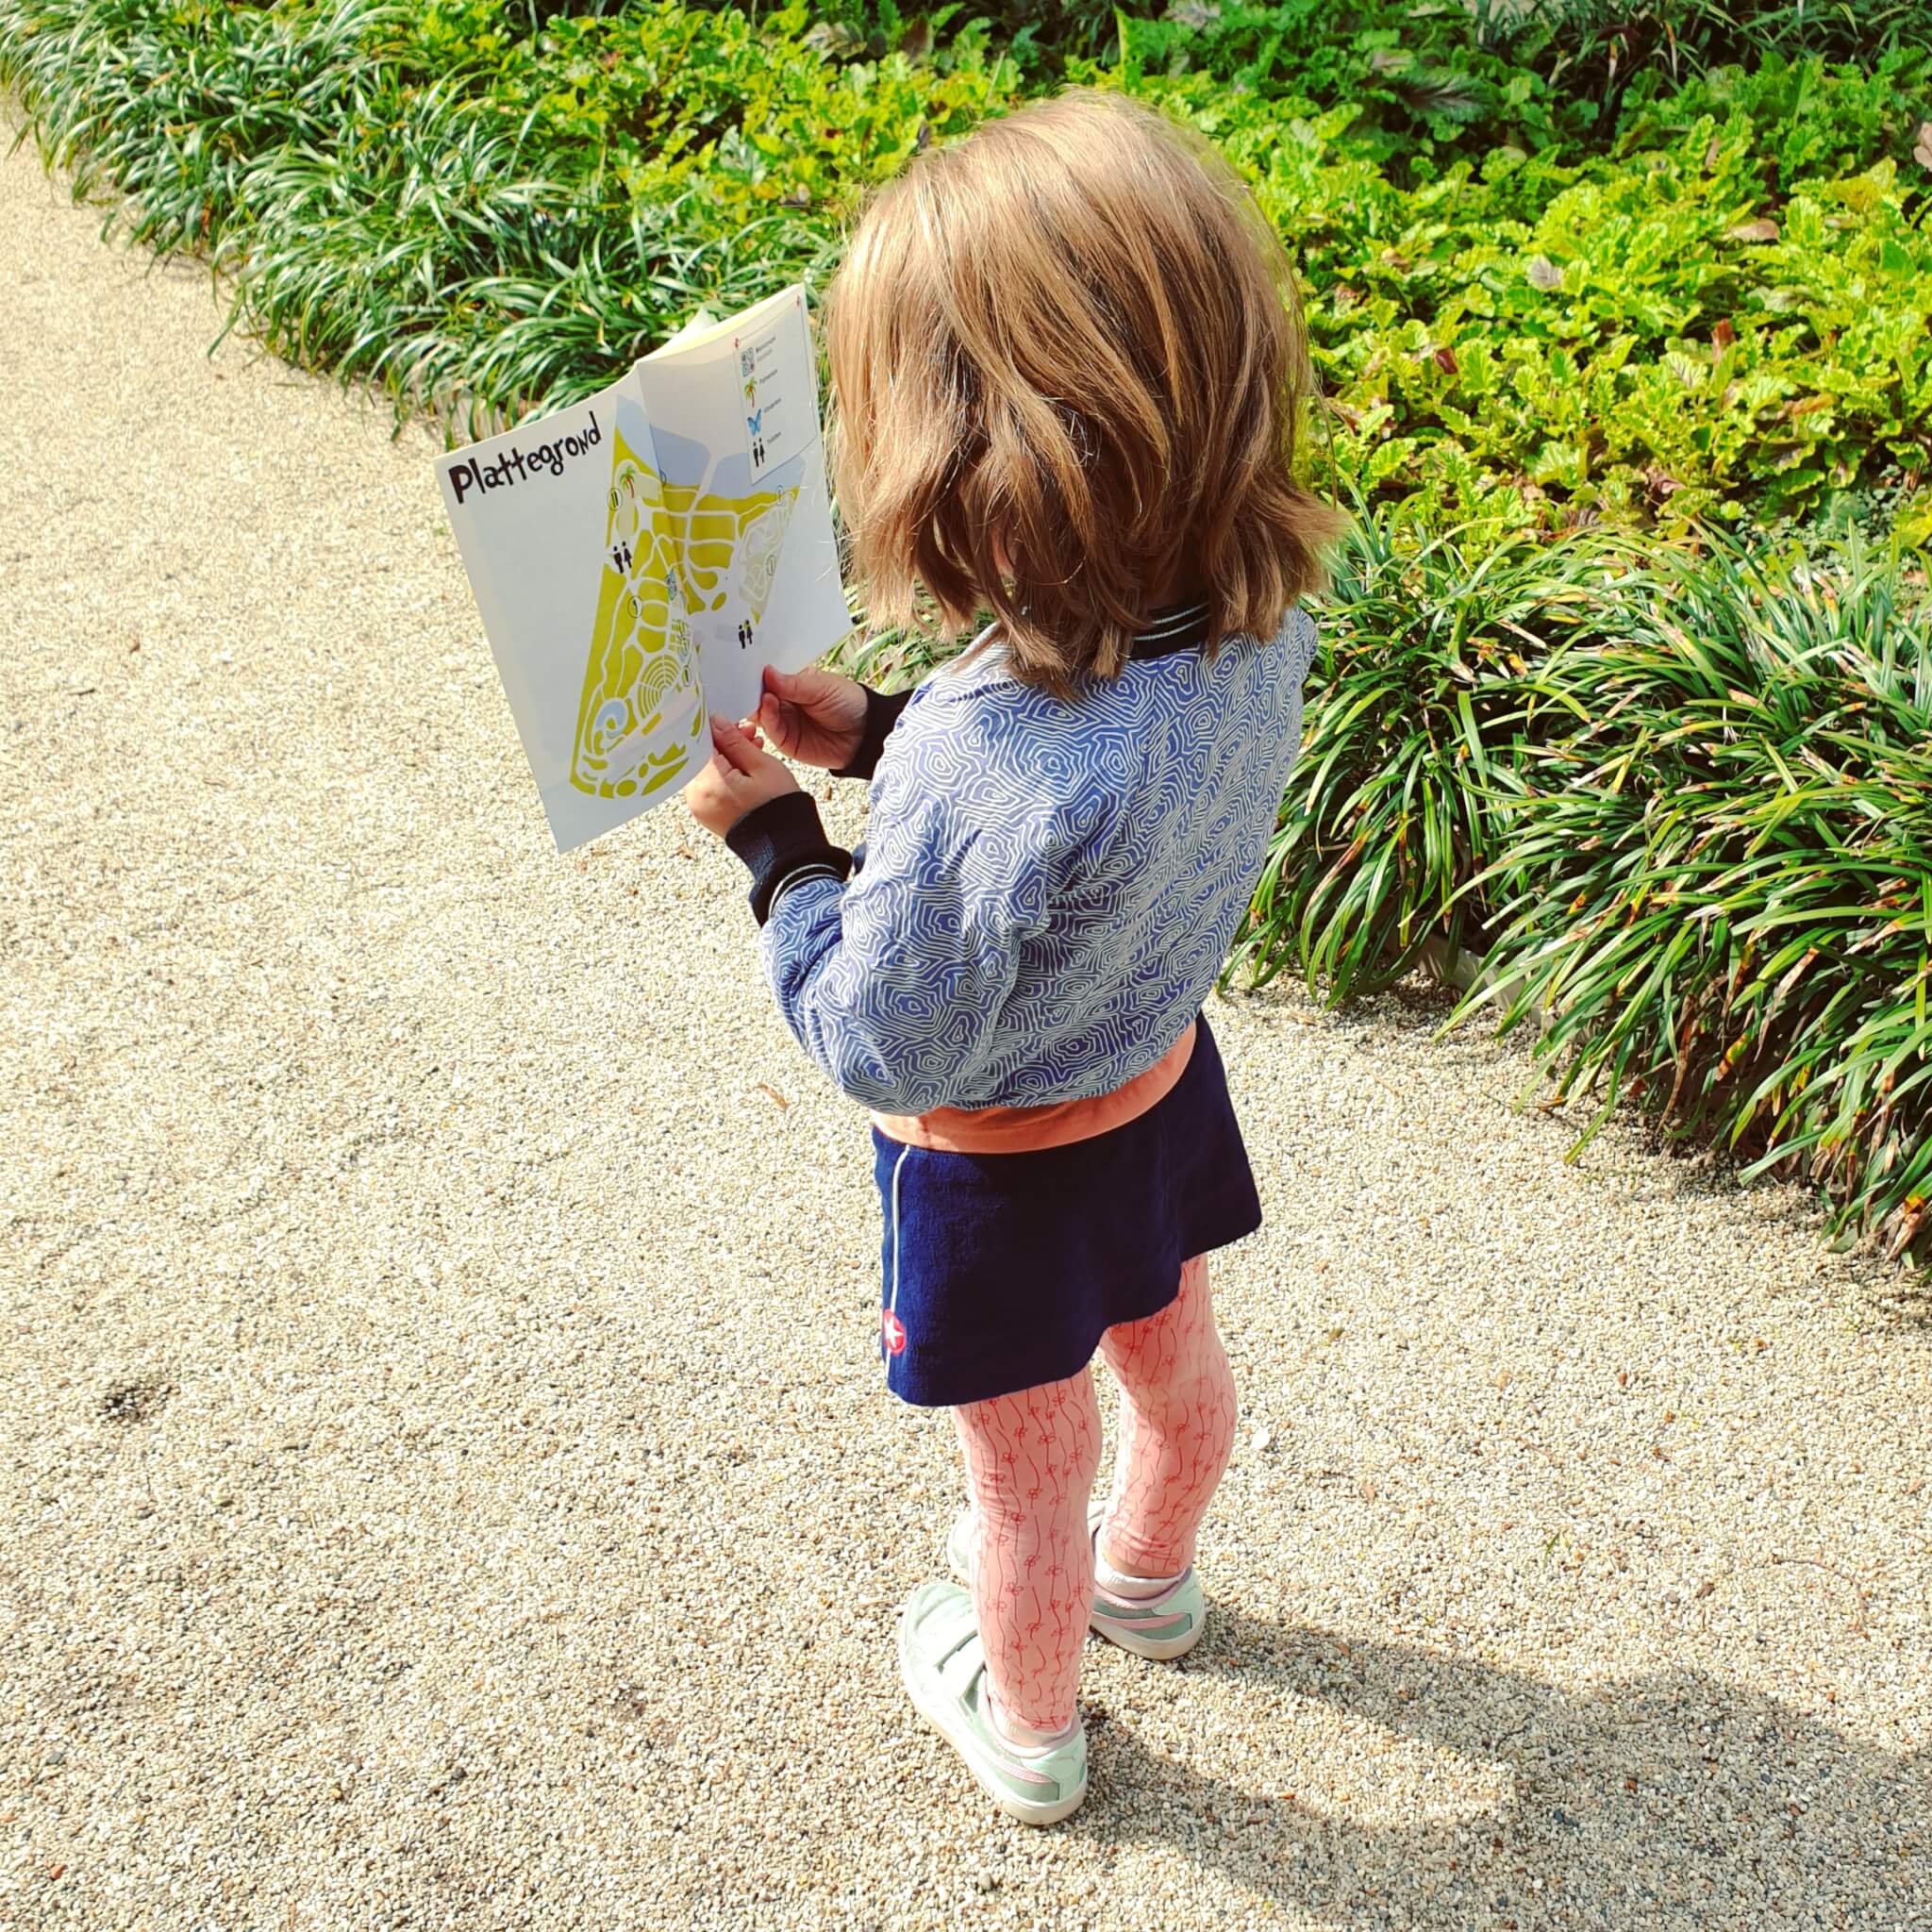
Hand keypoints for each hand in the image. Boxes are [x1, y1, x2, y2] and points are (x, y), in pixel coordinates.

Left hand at [684, 714, 800, 838]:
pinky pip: (709, 786)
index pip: (702, 742)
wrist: (784, 847)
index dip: (719, 728)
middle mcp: (696, 796)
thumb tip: (716, 722)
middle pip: (702, 756)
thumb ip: (735, 742)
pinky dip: (722, 775)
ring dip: (724, 758)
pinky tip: (744, 771)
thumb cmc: (778, 808)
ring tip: (752, 754)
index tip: (735, 724)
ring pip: (705, 770)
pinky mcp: (706, 815)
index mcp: (709, 782)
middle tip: (749, 736)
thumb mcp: (762, 767)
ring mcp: (699, 807)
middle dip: (723, 742)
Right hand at [754, 664, 866, 770]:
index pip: (768, 677)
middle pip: (758, 695)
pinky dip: (766, 718)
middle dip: (751, 688)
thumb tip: (767, 672)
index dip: (757, 672)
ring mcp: (783, 721)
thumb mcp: (822, 686)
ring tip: (763, 694)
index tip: (746, 664)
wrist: (864, 735)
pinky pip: (770, 730)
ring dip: (757, 703)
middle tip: (745, 680)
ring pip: (760, 712)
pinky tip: (768, 705)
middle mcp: (783, 702)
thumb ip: (793, 684)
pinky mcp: (785, 741)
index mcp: (791, 683)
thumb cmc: (847, 703)